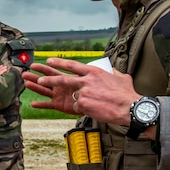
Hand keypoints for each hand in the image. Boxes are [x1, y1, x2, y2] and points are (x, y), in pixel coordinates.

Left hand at [24, 58, 139, 124]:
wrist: (130, 108)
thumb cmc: (127, 94)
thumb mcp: (121, 77)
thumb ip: (113, 73)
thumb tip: (112, 70)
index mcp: (94, 72)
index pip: (72, 65)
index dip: (60, 63)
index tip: (49, 60)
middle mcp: (86, 80)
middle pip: (63, 78)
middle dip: (49, 78)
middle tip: (40, 77)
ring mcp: (83, 92)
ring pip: (70, 94)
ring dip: (66, 94)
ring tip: (63, 93)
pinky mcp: (82, 104)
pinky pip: (76, 106)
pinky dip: (81, 108)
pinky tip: (91, 109)